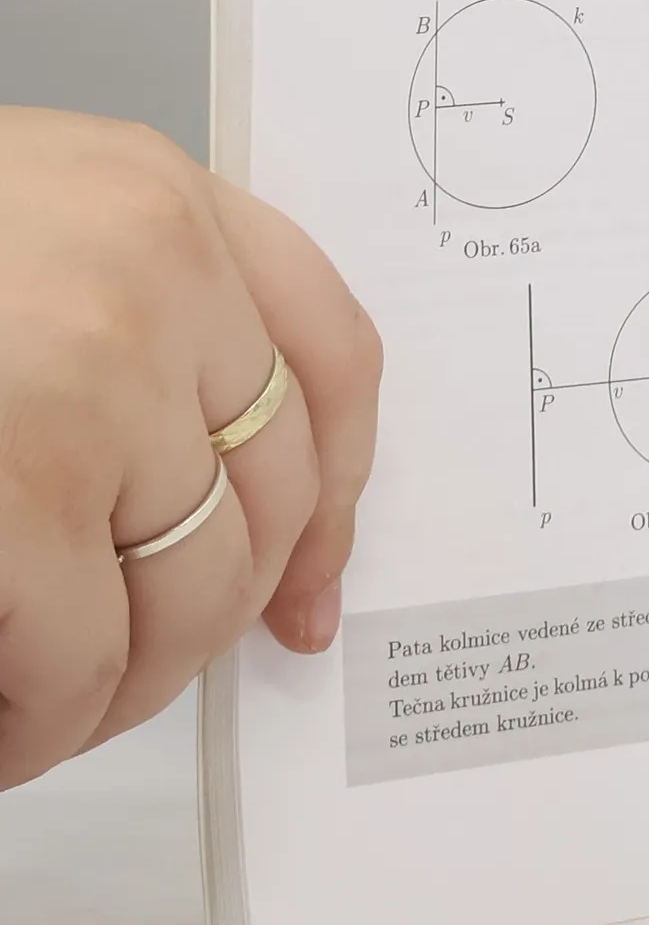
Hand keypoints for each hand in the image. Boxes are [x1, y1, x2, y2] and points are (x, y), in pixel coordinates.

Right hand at [0, 110, 380, 788]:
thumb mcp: (17, 226)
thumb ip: (131, 315)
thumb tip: (225, 494)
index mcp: (155, 196)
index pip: (332, 354)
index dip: (339, 488)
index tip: (316, 572)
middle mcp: (151, 274)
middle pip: (275, 489)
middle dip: (223, 607)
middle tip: (157, 663)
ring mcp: (91, 382)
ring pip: (197, 585)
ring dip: (136, 678)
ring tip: (66, 707)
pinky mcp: (18, 486)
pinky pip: (81, 650)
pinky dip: (49, 716)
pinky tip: (10, 728)